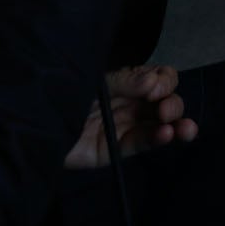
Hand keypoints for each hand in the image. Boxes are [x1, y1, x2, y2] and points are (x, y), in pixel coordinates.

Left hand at [64, 66, 197, 167]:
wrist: (40, 127)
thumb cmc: (66, 96)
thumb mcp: (97, 83)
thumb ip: (126, 82)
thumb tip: (155, 81)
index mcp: (128, 81)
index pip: (159, 76)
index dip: (165, 80)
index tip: (158, 88)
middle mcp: (132, 102)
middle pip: (165, 101)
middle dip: (173, 104)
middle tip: (164, 111)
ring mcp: (127, 125)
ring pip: (161, 124)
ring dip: (178, 125)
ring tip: (184, 130)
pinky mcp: (119, 149)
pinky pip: (143, 143)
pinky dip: (157, 139)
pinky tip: (166, 135)